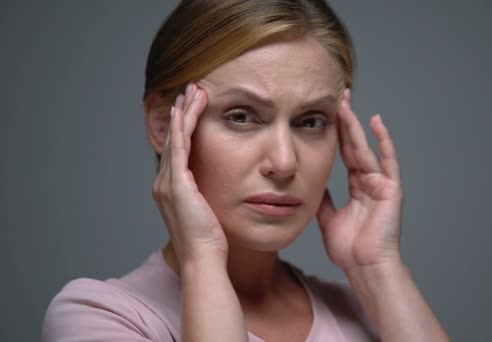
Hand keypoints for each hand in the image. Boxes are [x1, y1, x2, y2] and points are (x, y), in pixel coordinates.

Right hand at [152, 83, 227, 263]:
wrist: (203, 259)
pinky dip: (180, 127)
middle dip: (181, 113)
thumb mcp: (208, 213)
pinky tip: (184, 109)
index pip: (178, 150)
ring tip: (192, 91)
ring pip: (175, 138)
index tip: (193, 107)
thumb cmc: (211, 242)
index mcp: (171, 190)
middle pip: (173, 139)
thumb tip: (223, 189)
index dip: (184, 127)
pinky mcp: (177, 184)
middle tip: (190, 90)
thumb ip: (209, 197)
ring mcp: (168, 184)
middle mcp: (164, 184)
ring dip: (183, 113)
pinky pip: (178, 148)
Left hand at [317, 89, 403, 272]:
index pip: (345, 153)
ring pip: (365, 149)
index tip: (328, 113)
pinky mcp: (391, 189)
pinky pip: (388, 161)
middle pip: (354, 145)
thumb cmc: (350, 248)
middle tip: (337, 97)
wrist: (364, 266)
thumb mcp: (329, 218)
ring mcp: (381, 184)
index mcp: (357, 187)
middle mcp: (370, 181)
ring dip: (355, 126)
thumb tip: (312, 182)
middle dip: (346, 121)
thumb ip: (323, 198)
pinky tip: (376, 122)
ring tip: (345, 103)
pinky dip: (384, 142)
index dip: (337, 133)